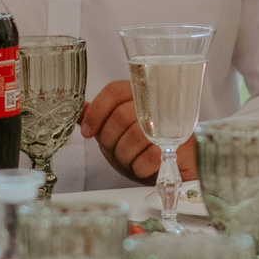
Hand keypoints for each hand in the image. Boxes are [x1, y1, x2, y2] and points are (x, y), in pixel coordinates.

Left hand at [79, 80, 199, 184]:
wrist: (181, 164)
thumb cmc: (147, 145)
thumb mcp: (120, 129)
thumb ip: (102, 116)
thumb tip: (77, 108)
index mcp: (141, 92)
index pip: (114, 91)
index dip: (96, 112)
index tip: (87, 132)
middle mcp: (159, 101)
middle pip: (120, 116)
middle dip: (110, 140)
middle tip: (116, 150)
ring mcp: (172, 121)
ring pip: (134, 137)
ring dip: (125, 156)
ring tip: (131, 159)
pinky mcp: (181, 143)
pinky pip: (149, 157)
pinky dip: (139, 167)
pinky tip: (143, 166)